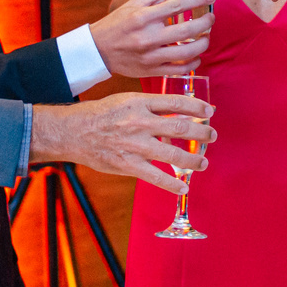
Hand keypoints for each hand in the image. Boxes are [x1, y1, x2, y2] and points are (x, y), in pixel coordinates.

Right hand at [30, 93, 212, 195]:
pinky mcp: (128, 164)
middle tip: (212, 135)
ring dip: (193, 159)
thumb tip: (176, 112)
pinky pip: (156, 176)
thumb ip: (150, 107)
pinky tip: (184, 186)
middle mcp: (140, 122)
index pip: (176, 102)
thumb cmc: (101, 114)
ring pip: (173, 153)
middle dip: (202, 132)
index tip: (209, 111)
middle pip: (180, 127)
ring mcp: (135, 144)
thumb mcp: (126, 100)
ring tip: (203, 162)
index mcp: (139, 103)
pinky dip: (173, 183)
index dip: (197, 107)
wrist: (74, 131)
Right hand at [89, 0, 215, 76]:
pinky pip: (179, 69)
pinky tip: (196, 57)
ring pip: (188, 52)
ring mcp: (150, 56)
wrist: (98, 50)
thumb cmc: (117, 23)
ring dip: (203, 44)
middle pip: (188, 29)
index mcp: (143, 16)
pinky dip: (193, 63)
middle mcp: (148, 36)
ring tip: (206, 38)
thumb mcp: (133, 3)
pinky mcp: (151, 70)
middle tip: (211, 19)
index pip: (177, 5)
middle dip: (206, 23)